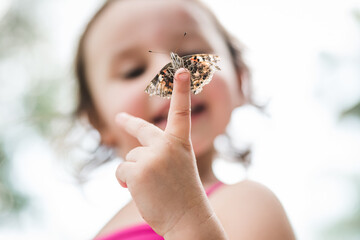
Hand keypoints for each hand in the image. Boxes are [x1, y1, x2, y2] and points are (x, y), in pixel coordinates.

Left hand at [115, 68, 208, 235]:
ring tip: (153, 187)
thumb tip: (124, 162)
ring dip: (134, 173)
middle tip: (119, 118)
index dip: (182, 90)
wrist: (187, 219)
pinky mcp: (137, 170)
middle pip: (141, 130)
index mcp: (181, 143)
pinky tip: (142, 190)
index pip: (181, 112)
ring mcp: (152, 157)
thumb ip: (155, 156)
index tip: (182, 70)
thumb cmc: (184, 196)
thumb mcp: (176, 168)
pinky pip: (121, 171)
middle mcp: (167, 145)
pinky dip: (125, 182)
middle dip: (129, 123)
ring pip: (130, 158)